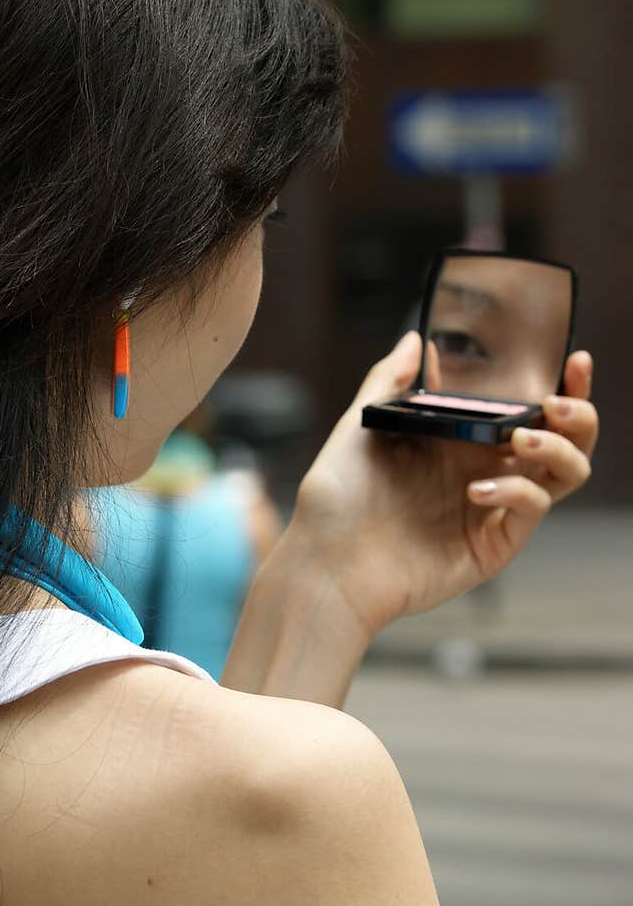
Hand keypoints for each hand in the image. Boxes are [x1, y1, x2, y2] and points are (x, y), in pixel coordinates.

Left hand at [291, 332, 597, 636]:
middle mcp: (484, 472)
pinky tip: (476, 490)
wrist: (325, 565)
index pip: (527, 410)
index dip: (563, 387)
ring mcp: (492, 511)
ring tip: (525, 440)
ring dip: (559, 449)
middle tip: (558, 404)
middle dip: (579, 415)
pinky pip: (531, 510)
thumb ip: (388, 382)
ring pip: (564, 475)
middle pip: (563, 441)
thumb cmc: (335, 504)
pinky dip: (516, 491)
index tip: (574, 362)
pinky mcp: (492, 547)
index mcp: (461, 442)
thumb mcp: (357, 429)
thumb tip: (414, 339)